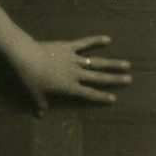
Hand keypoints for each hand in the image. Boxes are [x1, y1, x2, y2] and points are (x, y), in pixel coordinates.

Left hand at [12, 36, 131, 113]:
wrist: (25, 58)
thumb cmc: (30, 79)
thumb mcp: (34, 96)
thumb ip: (40, 106)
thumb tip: (39, 116)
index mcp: (69, 87)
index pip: (89, 94)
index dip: (101, 97)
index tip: (114, 98)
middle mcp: (76, 74)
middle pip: (99, 77)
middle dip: (115, 79)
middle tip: (129, 79)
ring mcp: (73, 59)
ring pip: (97, 62)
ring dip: (112, 63)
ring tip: (126, 64)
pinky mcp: (68, 47)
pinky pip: (84, 43)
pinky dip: (95, 40)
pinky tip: (107, 39)